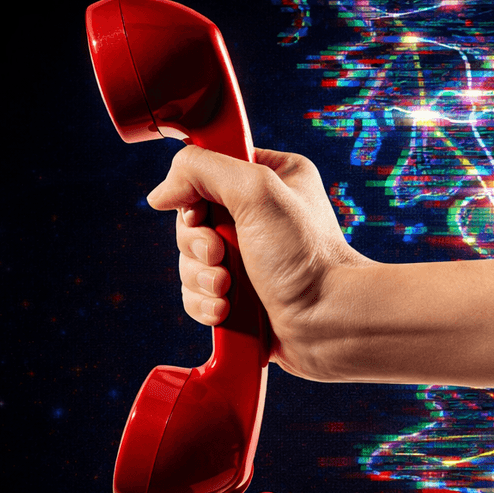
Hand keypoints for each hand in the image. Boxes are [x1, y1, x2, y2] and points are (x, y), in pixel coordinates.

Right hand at [147, 146, 375, 381]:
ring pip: (191, 261)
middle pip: (191, 221)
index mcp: (272, 178)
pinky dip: (205, 304)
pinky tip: (226, 310)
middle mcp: (261, 216)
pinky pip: (199, 295)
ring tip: (228, 289)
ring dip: (200, 278)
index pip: (208, 172)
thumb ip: (202, 170)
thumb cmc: (307, 255)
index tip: (202, 214)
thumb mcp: (257, 190)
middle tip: (220, 257)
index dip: (194, 196)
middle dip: (197, 245)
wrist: (332, 321)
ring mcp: (251, 259)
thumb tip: (161, 194)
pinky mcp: (242, 297)